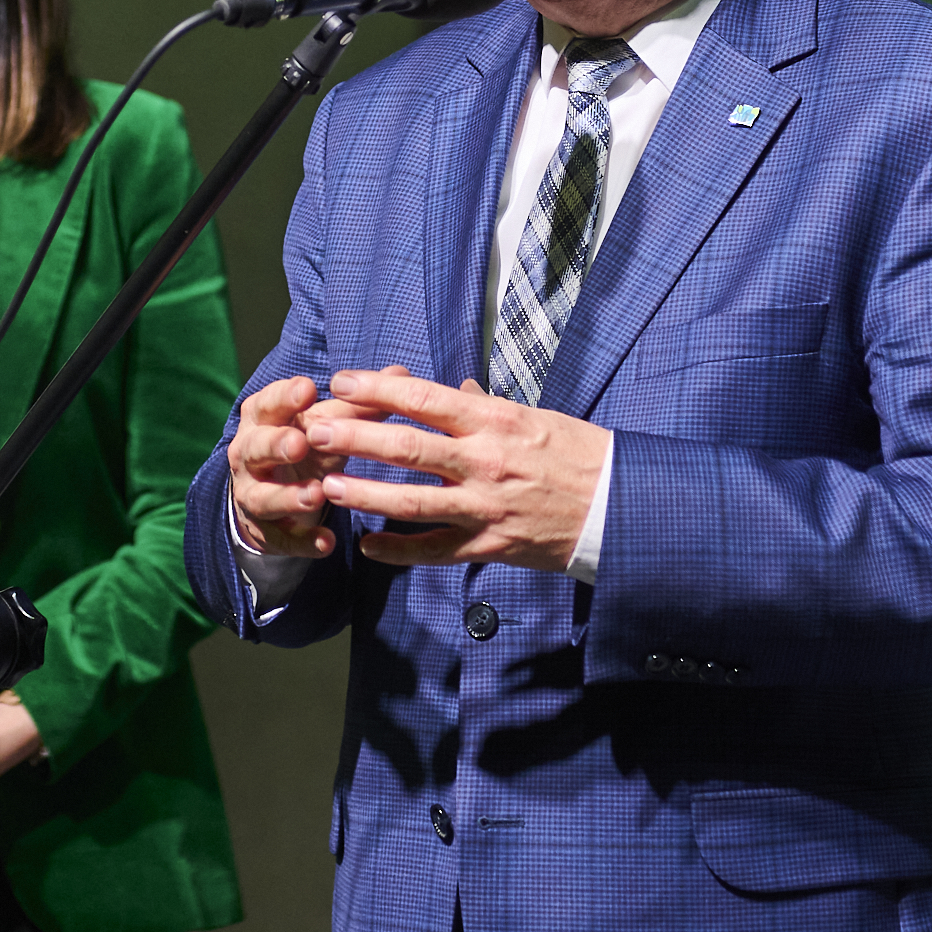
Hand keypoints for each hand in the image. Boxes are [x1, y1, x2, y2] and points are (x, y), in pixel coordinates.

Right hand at [226, 372, 349, 557]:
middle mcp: (249, 454)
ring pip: (263, 496)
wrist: (270, 497)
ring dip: (289, 496)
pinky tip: (327, 543)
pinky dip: (303, 541)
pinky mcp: (266, 531)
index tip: (308, 389)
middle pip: (256, 447)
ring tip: (317, 494)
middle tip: (300, 443)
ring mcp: (253, 494)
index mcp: (262, 419)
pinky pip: (282, 538)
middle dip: (276, 444)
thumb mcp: (325, 425)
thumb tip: (400, 373)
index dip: (285, 397)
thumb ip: (357, 404)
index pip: (268, 404)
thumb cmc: (304, 446)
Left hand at [309, 368, 609, 571]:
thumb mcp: (534, 416)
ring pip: (413, 502)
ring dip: (365, 494)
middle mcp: (486, 462)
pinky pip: (434, 550)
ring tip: (326, 486)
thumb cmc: (577, 454)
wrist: (618, 506)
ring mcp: (485, 507)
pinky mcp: (490, 545)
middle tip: (314, 430)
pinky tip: (367, 546)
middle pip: (408, 448)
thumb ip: (486, 407)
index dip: (378, 389)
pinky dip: (398, 549)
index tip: (342, 381)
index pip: (425, 399)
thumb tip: (455, 389)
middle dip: (355, 438)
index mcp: (495, 421)